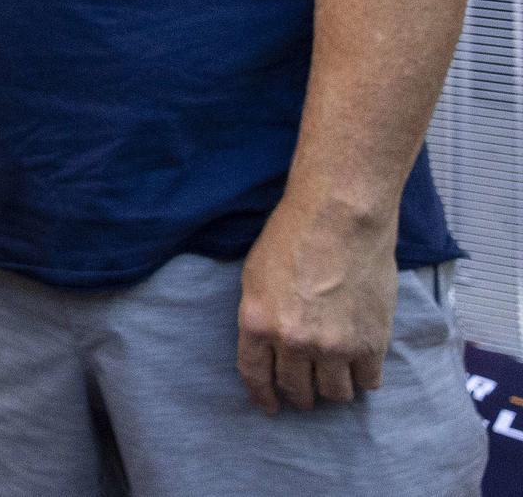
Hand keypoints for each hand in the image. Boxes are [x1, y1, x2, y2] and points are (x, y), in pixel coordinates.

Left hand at [236, 200, 397, 411]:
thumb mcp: (255, 275)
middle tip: (305, 392)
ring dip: (333, 390)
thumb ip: (262, 316)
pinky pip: (369, 382)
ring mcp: (335, 346)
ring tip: (335, 378)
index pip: (256, 376)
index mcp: (259, 324)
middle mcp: (294, 342)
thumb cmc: (293, 236)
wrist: (340, 218)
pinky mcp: (372, 343)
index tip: (270, 407)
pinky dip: (364, 379)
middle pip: (297, 390)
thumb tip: (268, 344)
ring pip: (335, 394)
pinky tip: (361, 368)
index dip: (263, 396)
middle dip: (299, 395)